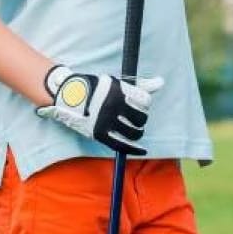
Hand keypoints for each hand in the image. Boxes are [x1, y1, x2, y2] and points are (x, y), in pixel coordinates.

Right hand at [36, 65, 162, 156]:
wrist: (71, 96)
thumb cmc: (98, 89)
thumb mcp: (118, 83)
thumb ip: (141, 85)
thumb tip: (161, 82)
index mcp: (119, 91)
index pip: (145, 100)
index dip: (144, 103)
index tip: (139, 104)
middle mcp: (113, 106)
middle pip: (141, 117)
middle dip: (140, 118)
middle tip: (135, 118)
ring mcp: (106, 121)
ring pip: (134, 132)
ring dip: (138, 132)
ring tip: (134, 129)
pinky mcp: (100, 134)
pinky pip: (122, 145)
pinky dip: (134, 149)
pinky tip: (142, 150)